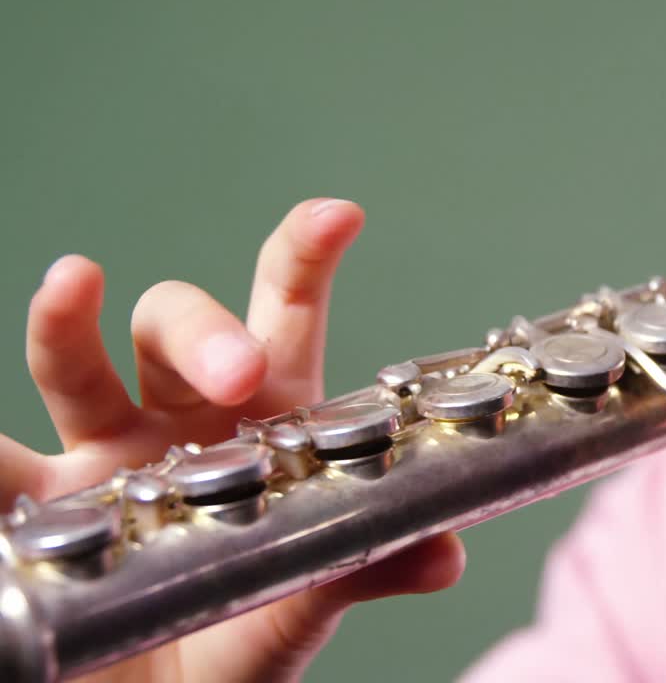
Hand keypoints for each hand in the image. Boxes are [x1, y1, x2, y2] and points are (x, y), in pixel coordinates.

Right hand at [2, 199, 464, 681]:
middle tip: (239, 374)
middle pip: (180, 331)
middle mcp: (180, 416)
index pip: (287, 316)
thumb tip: (444, 554)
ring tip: (72, 282)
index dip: (306, 256)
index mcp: (266, 418)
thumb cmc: (251, 631)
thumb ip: (370, 565)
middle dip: (207, 332)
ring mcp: (102, 453)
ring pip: (75, 366)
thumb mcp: (309, 596)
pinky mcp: (36, 503)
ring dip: (67, 324)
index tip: (339, 214)